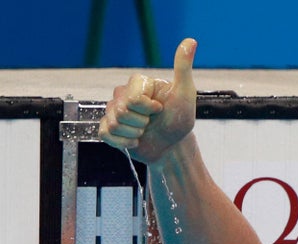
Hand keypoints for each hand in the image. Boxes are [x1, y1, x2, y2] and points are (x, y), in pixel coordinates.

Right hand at [99, 38, 197, 163]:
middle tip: (152, 122)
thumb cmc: (179, 120)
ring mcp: (114, 110)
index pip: (133, 98)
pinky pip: (104, 134)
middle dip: (141, 123)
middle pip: (122, 111)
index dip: (147, 108)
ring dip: (134, 134)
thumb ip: (183, 68)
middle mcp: (123, 93)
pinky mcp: (109, 127)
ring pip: (114, 124)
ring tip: (145, 131)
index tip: (160, 109)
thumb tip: (191, 41)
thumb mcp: (185, 93)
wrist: (173, 146)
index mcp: (138, 83)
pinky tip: (134, 141)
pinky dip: (122, 142)